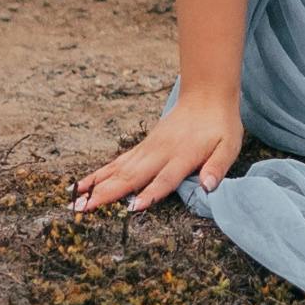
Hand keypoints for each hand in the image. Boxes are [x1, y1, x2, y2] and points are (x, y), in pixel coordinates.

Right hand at [74, 93, 247, 218]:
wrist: (206, 96)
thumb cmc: (220, 125)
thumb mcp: (229, 146)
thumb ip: (217, 167)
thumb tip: (209, 187)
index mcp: (183, 155)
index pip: (165, 178)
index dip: (151, 193)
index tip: (133, 206)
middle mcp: (160, 153)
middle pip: (132, 176)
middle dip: (107, 194)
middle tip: (84, 209)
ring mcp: (148, 149)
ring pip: (119, 169)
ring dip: (96, 185)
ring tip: (74, 199)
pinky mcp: (142, 147)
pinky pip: (118, 162)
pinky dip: (100, 174)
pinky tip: (84, 184)